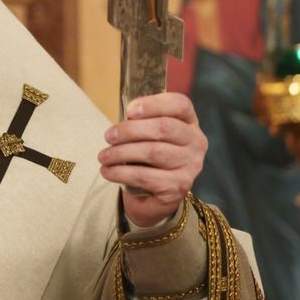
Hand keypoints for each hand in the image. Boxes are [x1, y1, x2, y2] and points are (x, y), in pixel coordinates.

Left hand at [99, 92, 206, 226]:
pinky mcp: (177, 187)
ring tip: (103, 156)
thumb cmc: (148, 155)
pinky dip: (121, 173)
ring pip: (152, 152)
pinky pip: (144, 176)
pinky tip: (108, 171)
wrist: (155, 195)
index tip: (129, 110)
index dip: (154, 104)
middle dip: (130, 130)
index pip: (180, 104)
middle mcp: (196, 143)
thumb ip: (141, 120)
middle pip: (163, 128)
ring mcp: (190, 166)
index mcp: (189, 122)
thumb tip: (127, 114)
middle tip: (108, 136)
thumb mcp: (148, 133)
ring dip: (121, 153)